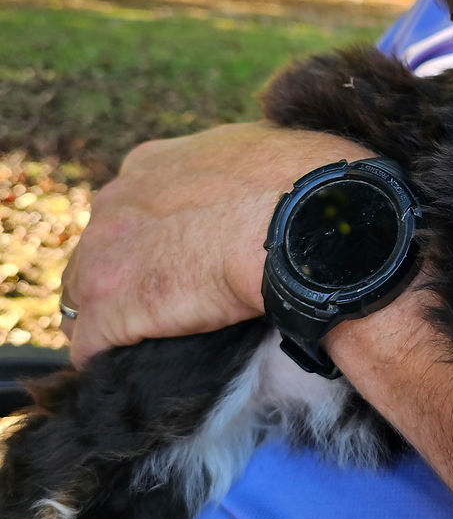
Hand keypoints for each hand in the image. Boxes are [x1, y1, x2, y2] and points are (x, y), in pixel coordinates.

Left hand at [62, 122, 370, 366]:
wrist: (297, 223)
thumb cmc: (300, 186)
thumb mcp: (261, 152)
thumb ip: (237, 167)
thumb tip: (263, 181)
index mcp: (152, 165)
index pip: (130, 210)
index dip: (152, 240)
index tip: (179, 259)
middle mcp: (118, 201)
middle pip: (100, 250)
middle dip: (127, 277)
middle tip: (168, 304)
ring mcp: (106, 252)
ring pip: (87, 297)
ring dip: (116, 320)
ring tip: (154, 341)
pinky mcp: (111, 304)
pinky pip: (92, 344)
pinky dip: (113, 358)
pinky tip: (143, 366)